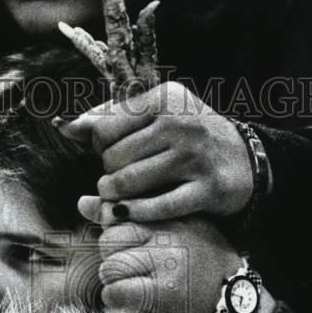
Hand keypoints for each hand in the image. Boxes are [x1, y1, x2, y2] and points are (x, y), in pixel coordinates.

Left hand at [60, 81, 253, 220]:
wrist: (247, 159)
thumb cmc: (190, 137)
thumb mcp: (157, 113)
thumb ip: (110, 117)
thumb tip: (64, 127)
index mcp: (164, 99)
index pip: (104, 128)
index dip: (99, 146)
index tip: (113, 153)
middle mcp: (179, 124)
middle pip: (113, 159)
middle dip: (108, 174)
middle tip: (120, 177)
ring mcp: (193, 158)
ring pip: (129, 183)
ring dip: (115, 197)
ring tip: (119, 196)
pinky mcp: (205, 189)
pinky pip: (156, 207)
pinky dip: (136, 213)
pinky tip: (130, 212)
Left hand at [97, 215, 242, 312]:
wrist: (229, 296)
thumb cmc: (194, 260)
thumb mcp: (168, 227)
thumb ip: (125, 214)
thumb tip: (83, 202)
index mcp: (169, 214)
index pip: (118, 213)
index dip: (116, 232)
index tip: (133, 245)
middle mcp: (169, 234)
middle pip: (108, 240)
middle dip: (114, 256)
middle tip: (136, 268)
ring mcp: (167, 262)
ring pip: (109, 267)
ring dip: (115, 280)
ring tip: (137, 283)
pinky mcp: (164, 292)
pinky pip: (116, 292)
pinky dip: (116, 299)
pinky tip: (131, 298)